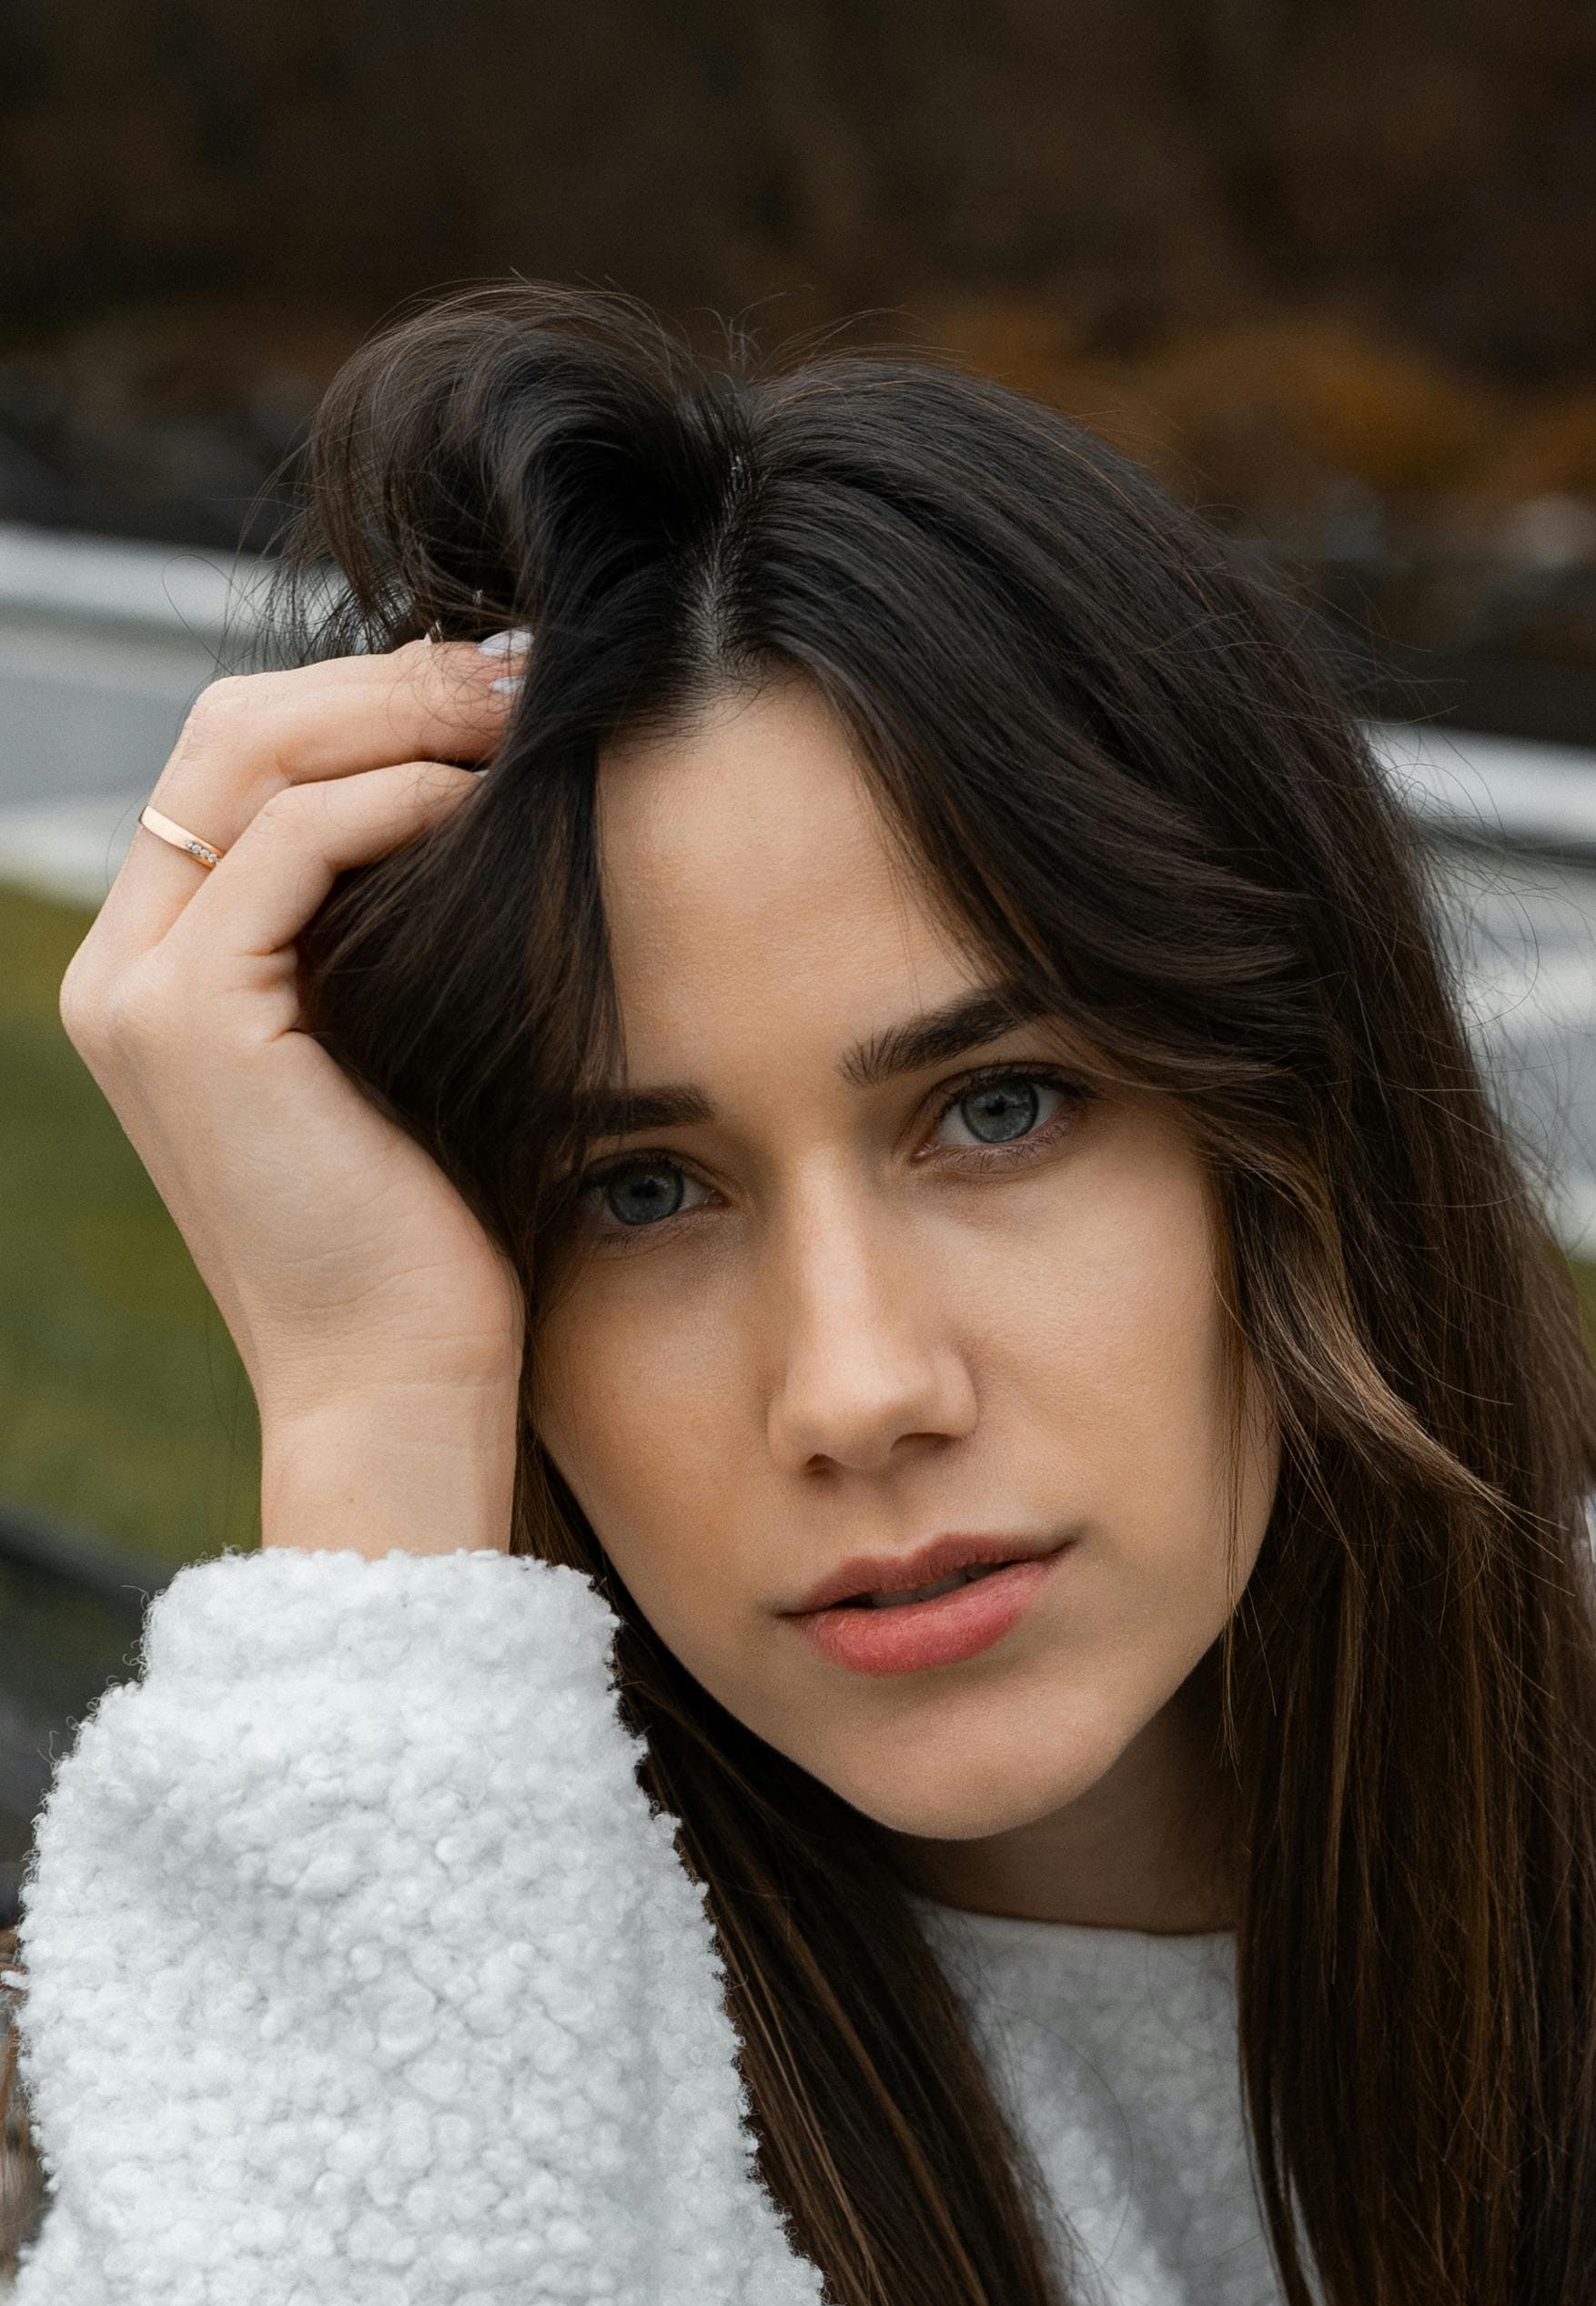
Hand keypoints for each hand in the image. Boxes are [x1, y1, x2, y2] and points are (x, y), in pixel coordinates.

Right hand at [60, 641, 526, 1556]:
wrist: (397, 1389)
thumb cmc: (431, 1246)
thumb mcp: (403, 1052)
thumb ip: (391, 932)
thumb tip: (477, 791)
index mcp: (161, 973)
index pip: (239, 764)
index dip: (367, 701)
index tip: (500, 692)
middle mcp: (121, 970)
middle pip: (230, 732)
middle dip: (383, 682)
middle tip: (520, 673)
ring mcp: (139, 994)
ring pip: (250, 761)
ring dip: (399, 715)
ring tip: (522, 715)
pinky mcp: (190, 1022)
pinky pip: (291, 843)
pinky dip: (395, 798)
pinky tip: (486, 801)